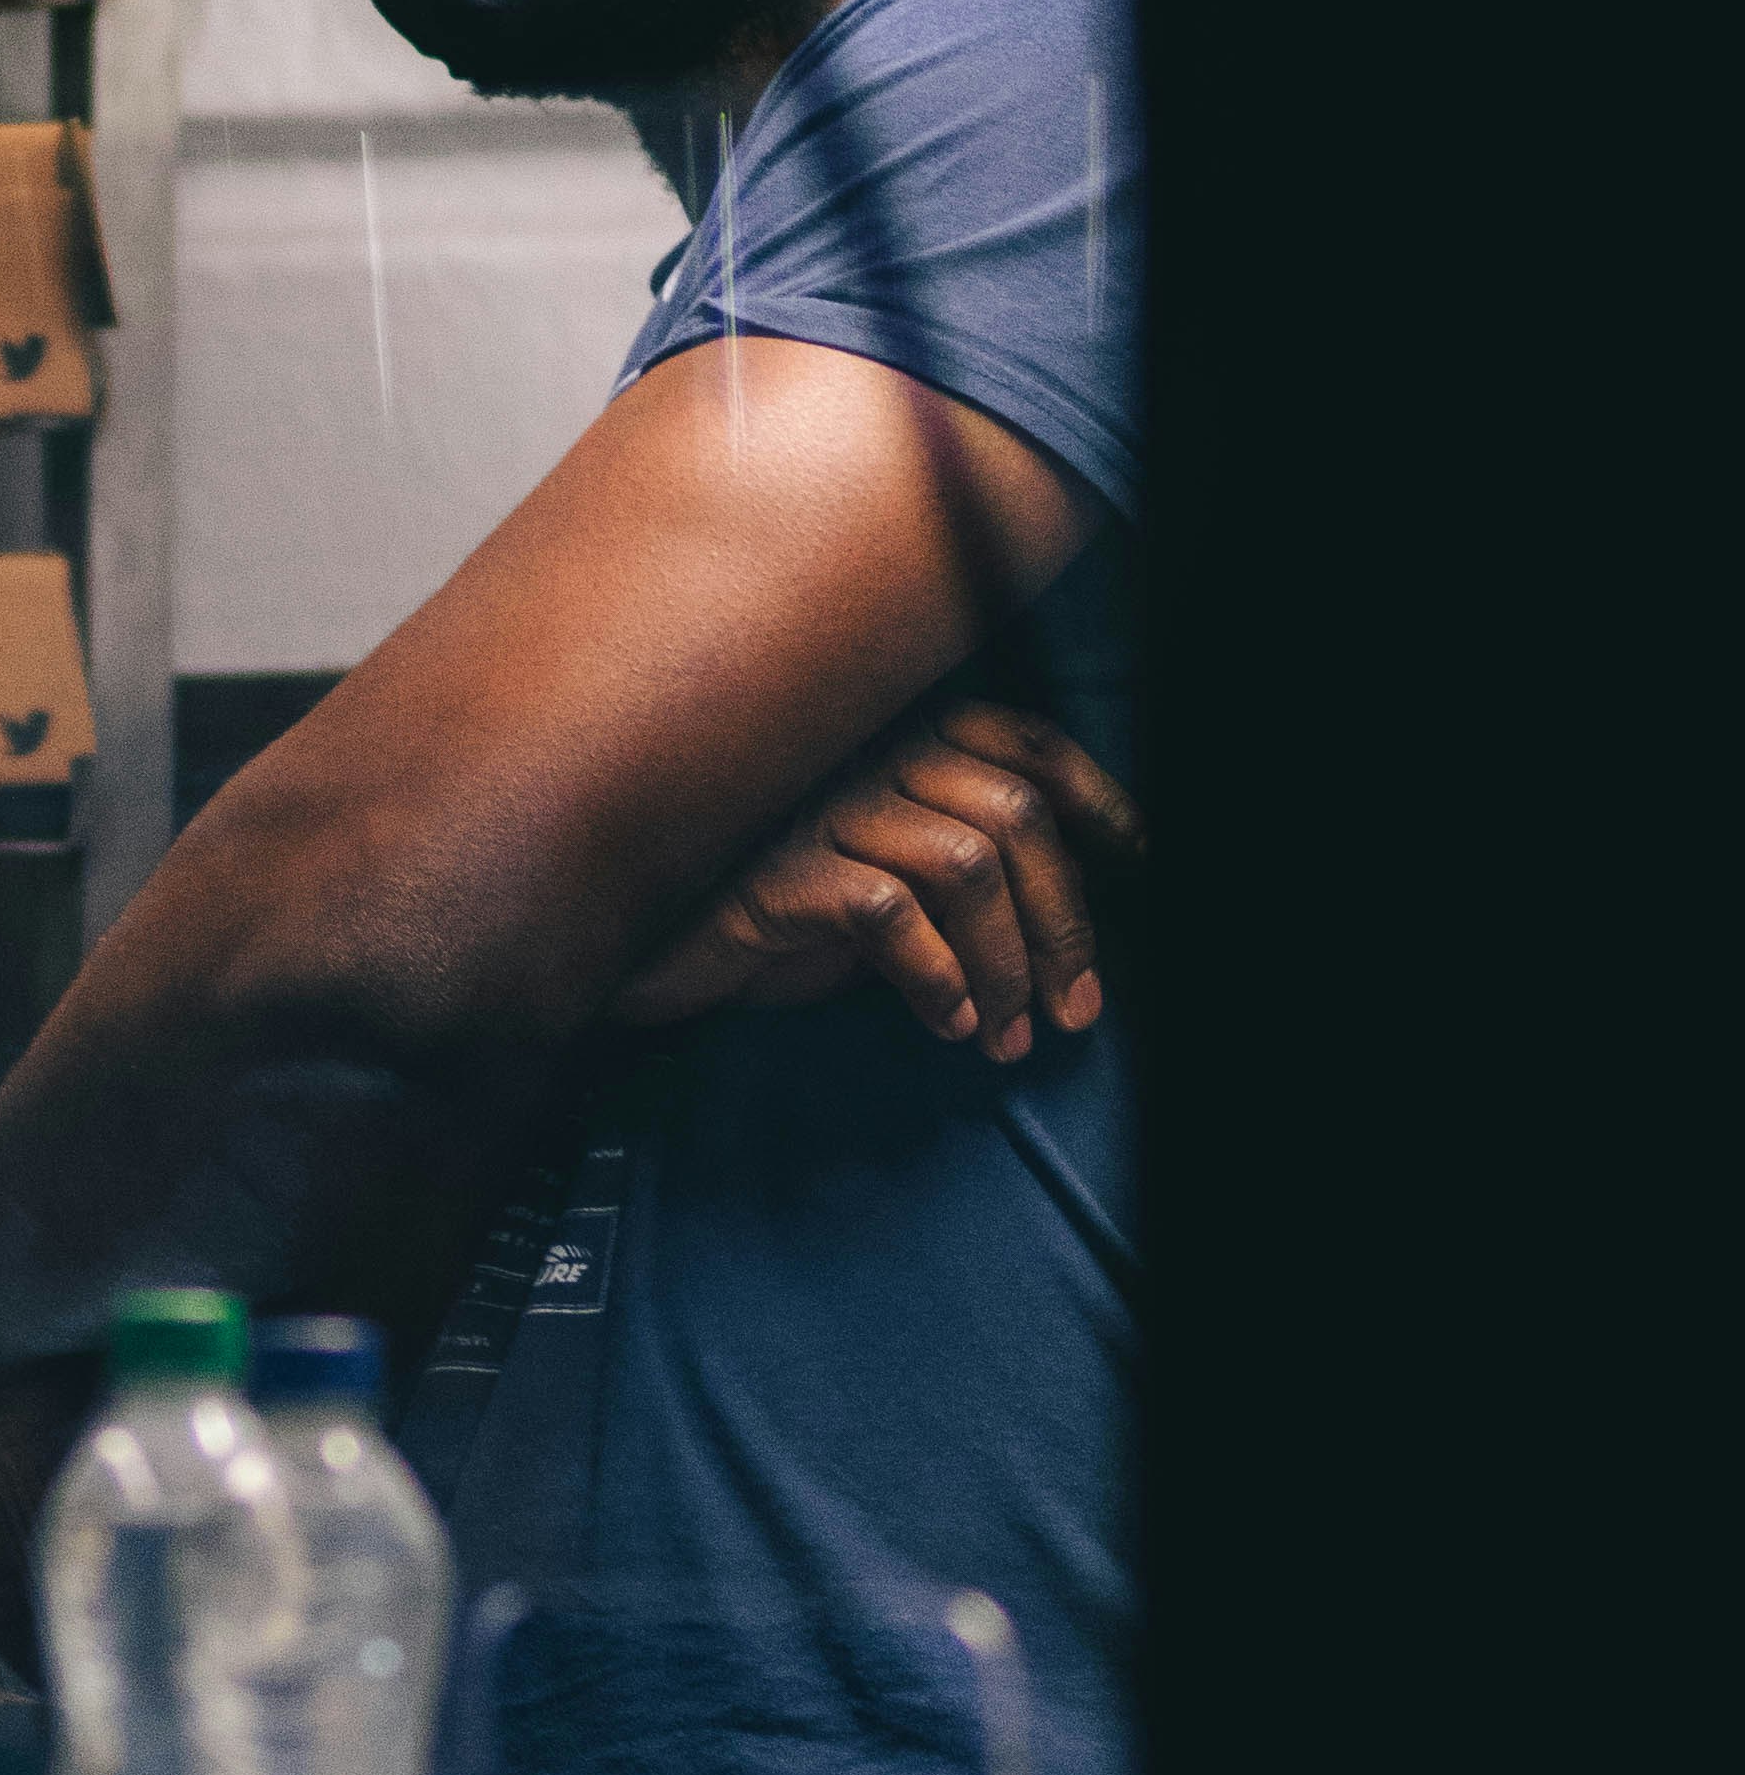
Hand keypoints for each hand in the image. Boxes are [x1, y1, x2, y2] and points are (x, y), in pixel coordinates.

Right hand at [609, 694, 1140, 1063]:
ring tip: (1004, 1036)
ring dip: (1006, 964)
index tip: (1137, 862)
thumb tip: (1059, 934)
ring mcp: (818, 804)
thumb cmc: (762, 920)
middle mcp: (862, 752)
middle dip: (1065, 923)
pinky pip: (890, 911)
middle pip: (1015, 814)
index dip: (1094, 797)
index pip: (1021, 740)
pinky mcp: (776, 868)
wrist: (636, 951)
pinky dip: (935, 976)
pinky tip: (942, 1024)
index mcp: (892, 737)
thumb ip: (948, 878)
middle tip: (1074, 1012)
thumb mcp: (872, 888)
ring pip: (968, 863)